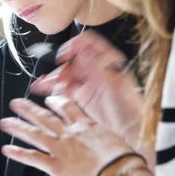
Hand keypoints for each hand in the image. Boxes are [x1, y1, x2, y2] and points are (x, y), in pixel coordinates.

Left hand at [0, 96, 136, 175]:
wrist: (118, 170)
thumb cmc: (122, 156)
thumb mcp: (114, 136)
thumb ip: (103, 134)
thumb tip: (104, 137)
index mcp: (85, 124)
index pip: (66, 107)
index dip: (55, 102)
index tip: (48, 99)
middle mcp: (69, 133)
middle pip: (45, 117)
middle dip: (29, 109)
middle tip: (15, 102)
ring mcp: (60, 148)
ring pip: (35, 134)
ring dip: (18, 127)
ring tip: (5, 122)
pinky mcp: (55, 166)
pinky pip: (33, 158)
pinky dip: (19, 154)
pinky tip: (7, 149)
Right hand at [32, 30, 144, 148]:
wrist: (131, 132)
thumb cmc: (131, 109)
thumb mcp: (114, 84)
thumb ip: (96, 67)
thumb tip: (83, 51)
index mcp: (107, 61)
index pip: (88, 43)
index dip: (75, 45)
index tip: (65, 54)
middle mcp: (96, 69)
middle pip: (73, 60)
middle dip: (61, 66)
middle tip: (55, 76)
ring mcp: (88, 83)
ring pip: (66, 73)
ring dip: (53, 77)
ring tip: (43, 84)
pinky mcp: (81, 96)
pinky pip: (63, 88)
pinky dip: (52, 87)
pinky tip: (44, 87)